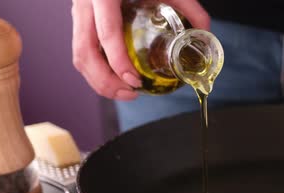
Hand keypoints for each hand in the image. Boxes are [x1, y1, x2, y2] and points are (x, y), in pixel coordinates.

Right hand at [71, 0, 210, 99]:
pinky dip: (97, 73)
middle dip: (106, 81)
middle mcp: (85, 5)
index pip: (106, 33)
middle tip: (131, 93)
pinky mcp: (81, 23)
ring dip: (99, 82)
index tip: (134, 80)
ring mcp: (79, 14)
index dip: (118, 61)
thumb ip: (187, 5)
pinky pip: (82, 53)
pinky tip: (116, 82)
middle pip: (84, 52)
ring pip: (79, 57)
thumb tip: (205, 31)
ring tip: (125, 93)